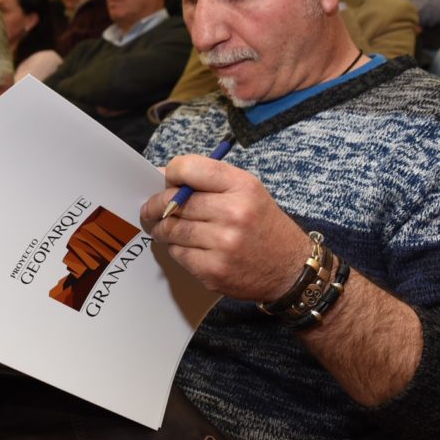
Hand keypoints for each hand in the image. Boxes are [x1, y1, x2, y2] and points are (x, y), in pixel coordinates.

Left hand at [141, 154, 310, 301]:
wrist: (290, 269)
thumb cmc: (263, 225)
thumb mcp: (246, 191)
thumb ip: (208, 181)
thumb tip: (163, 175)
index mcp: (242, 186)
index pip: (188, 168)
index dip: (170, 173)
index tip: (166, 181)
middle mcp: (234, 213)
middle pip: (173, 202)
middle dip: (155, 205)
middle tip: (150, 208)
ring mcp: (223, 244)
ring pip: (171, 229)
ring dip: (162, 228)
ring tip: (164, 227)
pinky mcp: (213, 271)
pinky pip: (178, 254)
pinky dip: (176, 249)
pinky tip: (185, 246)